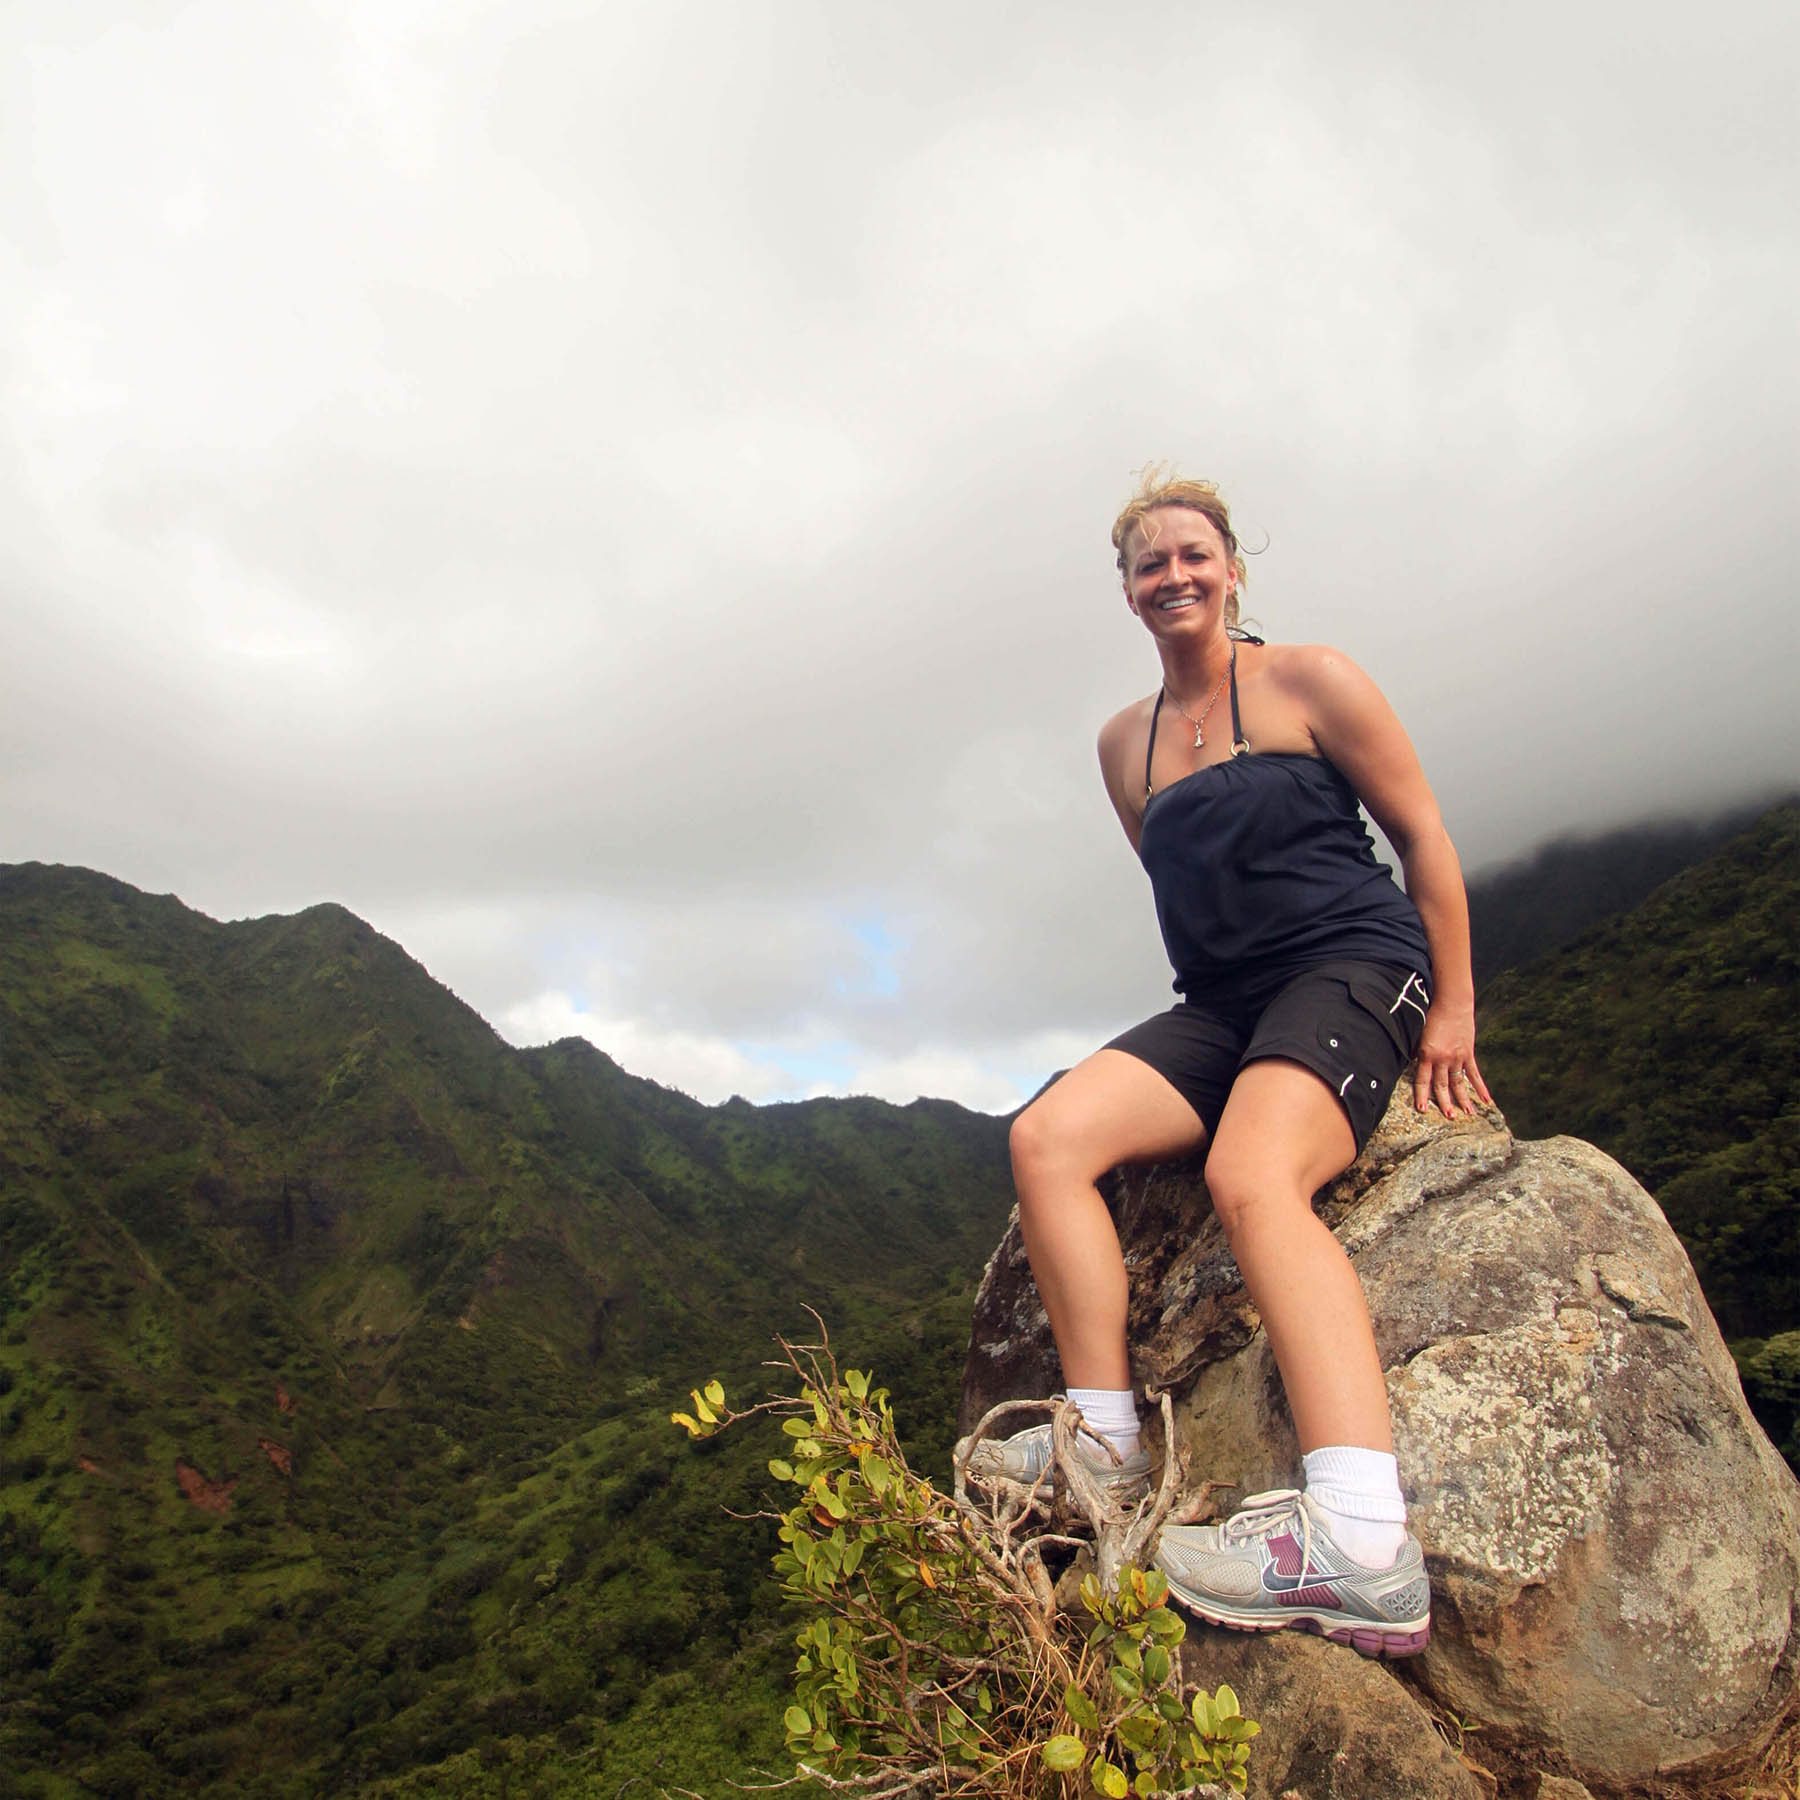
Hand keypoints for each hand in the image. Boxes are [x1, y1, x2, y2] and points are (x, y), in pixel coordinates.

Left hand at [1412, 1001, 1492, 1120]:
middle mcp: (1442, 1058)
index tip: (1422, 1109)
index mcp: (1426, 1054)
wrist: (1452, 1004)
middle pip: (1442, 1085)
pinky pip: (1474, 1074)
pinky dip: (1480, 1087)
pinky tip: (1487, 1099)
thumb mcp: (1420, 1036)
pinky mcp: (1468, 1054)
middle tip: (1448, 1116)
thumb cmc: (1432, 1018)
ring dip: (1463, 1099)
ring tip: (1467, 1114)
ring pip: (1459, 1083)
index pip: (1422, 1080)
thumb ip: (1419, 1052)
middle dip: (1444, 1103)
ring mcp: (1457, 1057)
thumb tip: (1415, 1065)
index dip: (1422, 1096)